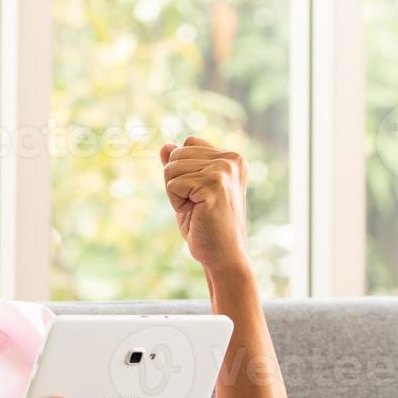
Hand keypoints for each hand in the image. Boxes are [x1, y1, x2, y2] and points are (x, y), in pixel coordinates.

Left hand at [159, 136, 250, 270]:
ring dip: (176, 193)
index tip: (198, 190)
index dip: (182, 169)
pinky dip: (176, 202)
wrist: (223, 254)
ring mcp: (223, 171)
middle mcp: (231, 160)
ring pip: (171, 168)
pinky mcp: (213, 186)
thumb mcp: (189, 189)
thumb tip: (165, 145)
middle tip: (196, 203)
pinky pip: (172, 185)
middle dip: (176, 181)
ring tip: (197, 208)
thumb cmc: (206, 224)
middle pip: (176, 154)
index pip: (188, 143)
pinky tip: (196, 214)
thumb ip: (180, 166)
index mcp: (231, 158)